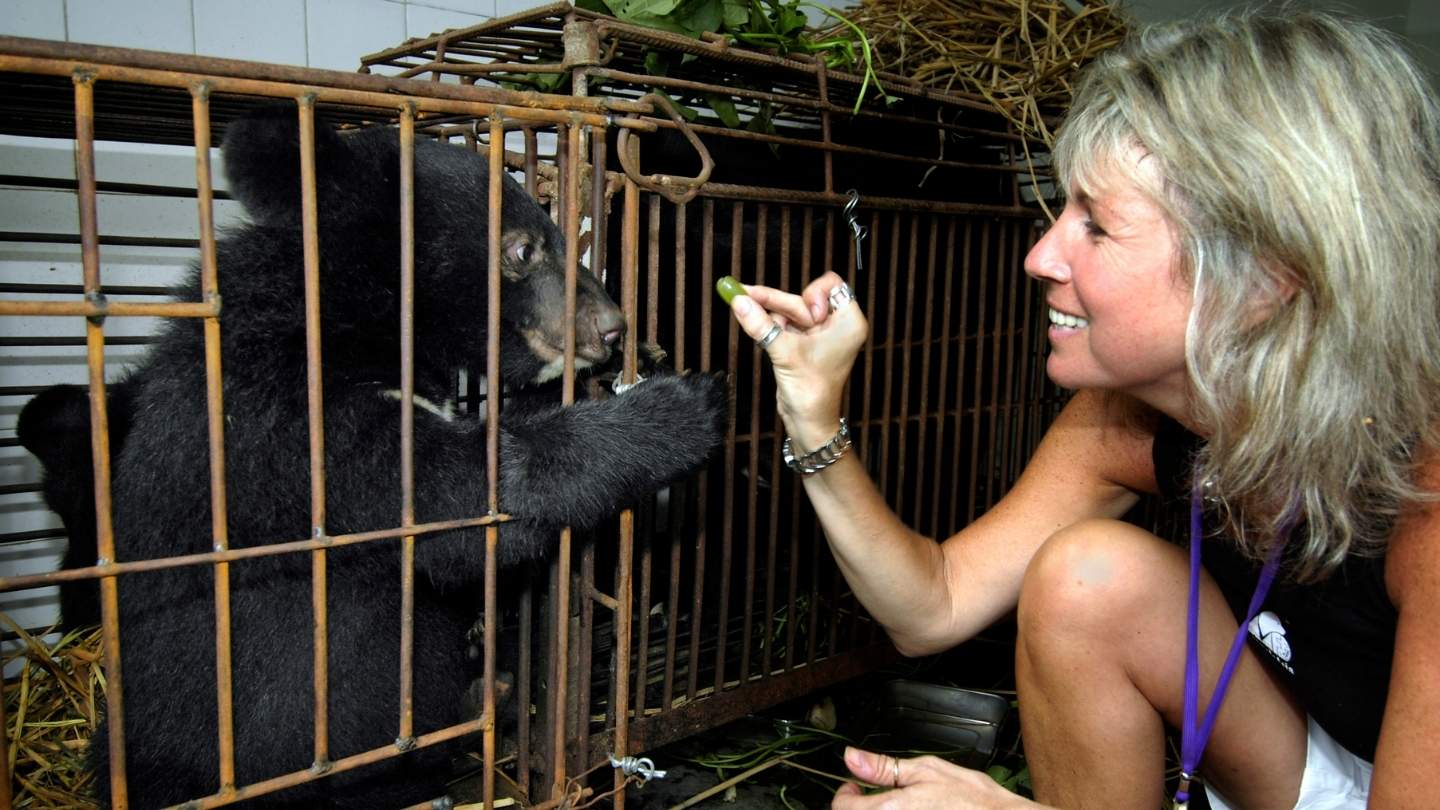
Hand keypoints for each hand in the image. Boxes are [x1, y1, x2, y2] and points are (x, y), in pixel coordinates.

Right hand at [724, 271, 868, 446]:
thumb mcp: (785, 352)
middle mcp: (836, 325)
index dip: (812, 295)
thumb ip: (761, 325)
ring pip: (791, 310)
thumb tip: (739, 301)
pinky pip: (786, 324)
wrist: (809, 422)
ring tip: (743, 304)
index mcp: (848, 322)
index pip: (831, 286)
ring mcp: (819, 334)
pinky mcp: (804, 343)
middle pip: (802, 299)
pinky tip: (752, 318)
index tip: (805, 316)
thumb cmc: (812, 392)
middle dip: (776, 302)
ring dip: (770, 313)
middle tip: (744, 292)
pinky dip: (770, 323)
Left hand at [832, 747, 1039, 809]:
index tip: (857, 786)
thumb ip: (884, 767)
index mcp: (890, 809)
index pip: (842, 808)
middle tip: (875, 794)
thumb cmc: (971, 799)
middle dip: (861, 806)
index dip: (846, 794)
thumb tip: (852, 757)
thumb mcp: (926, 770)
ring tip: (898, 805)